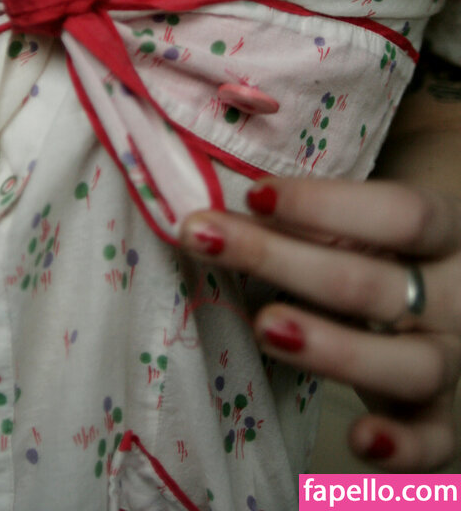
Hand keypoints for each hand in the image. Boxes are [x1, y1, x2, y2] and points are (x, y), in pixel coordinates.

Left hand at [180, 177, 460, 469]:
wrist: (432, 279)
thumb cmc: (382, 237)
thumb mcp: (363, 212)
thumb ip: (315, 208)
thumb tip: (224, 202)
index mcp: (447, 229)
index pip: (402, 214)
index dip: (326, 204)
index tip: (253, 194)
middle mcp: (457, 294)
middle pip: (377, 284)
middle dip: (282, 261)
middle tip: (206, 240)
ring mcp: (451, 355)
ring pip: (410, 364)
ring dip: (333, 348)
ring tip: (266, 328)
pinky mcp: (440, 412)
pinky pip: (436, 439)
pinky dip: (404, 448)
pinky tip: (361, 441)